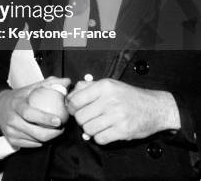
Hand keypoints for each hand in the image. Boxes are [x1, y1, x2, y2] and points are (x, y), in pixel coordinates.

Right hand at [0, 76, 70, 148]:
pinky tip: (45, 134)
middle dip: (52, 133)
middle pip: (34, 132)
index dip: (44, 118)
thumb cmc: (18, 97)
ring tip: (55, 131)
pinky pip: (31, 145)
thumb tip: (66, 82)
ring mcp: (10, 131)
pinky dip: (40, 141)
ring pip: (35, 141)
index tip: (58, 120)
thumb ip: (49, 84)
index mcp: (16, 105)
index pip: (29, 114)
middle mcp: (11, 119)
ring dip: (48, 138)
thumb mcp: (30, 88)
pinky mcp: (11, 140)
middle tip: (62, 128)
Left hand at [66, 78, 180, 144]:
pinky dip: (99, 138)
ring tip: (97, 125)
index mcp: (104, 87)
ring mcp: (117, 116)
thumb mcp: (109, 85)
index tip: (73, 110)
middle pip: (80, 116)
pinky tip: (105, 132)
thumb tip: (69, 96)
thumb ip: (88, 87)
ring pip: (88, 129)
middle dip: (81, 120)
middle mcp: (110, 100)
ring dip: (90, 130)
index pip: (76, 100)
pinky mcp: (123, 130)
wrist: (155, 108)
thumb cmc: (130, 96)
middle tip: (87, 118)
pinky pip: (100, 139)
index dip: (71, 107)